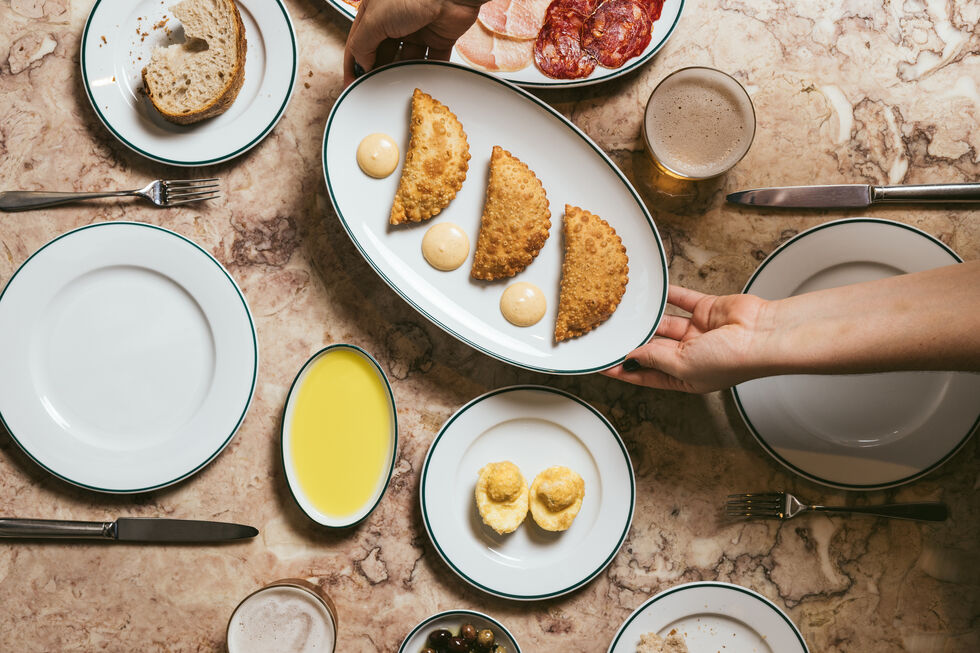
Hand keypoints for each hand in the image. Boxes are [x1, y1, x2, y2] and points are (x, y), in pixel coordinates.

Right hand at [344, 0, 485, 84]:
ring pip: (407, 58)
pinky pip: (432, 59)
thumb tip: (362, 64)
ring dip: (403, 72)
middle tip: (375, 89)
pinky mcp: (440, 37)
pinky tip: (421, 80)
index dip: (354, 64)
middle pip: (382, 53)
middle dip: (378, 70)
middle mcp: (395, 19)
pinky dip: (428, 70)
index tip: (352, 84)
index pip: (359, 42)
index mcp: (374, 11)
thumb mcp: (375, 19)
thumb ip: (363, 44)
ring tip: (398, 86)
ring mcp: (418, 28)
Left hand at [601, 285, 770, 393]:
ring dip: (648, 319)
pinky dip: (668, 295)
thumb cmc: (732, 360)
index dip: (625, 370)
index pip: (647, 374)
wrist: (762, 335)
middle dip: (634, 341)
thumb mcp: (682, 365)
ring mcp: (699, 332)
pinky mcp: (706, 310)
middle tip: (611, 334)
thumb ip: (654, 357)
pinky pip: (681, 300)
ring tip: (625, 313)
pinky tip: (651, 292)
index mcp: (685, 377)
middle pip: (653, 347)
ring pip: (665, 323)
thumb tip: (632, 355)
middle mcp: (691, 356)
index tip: (603, 366)